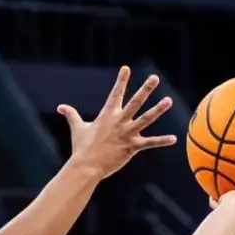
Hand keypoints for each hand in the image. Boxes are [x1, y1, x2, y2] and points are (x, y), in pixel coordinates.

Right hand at [59, 67, 174, 177]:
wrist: (86, 166)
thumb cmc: (82, 148)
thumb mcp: (77, 128)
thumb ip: (71, 115)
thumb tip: (61, 107)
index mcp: (107, 115)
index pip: (116, 93)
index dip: (121, 80)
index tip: (127, 68)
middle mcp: (119, 121)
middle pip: (135, 101)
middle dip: (145, 89)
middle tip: (155, 77)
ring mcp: (126, 133)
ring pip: (146, 118)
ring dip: (158, 110)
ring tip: (169, 100)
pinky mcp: (131, 147)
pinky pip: (149, 143)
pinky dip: (162, 141)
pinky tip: (173, 139)